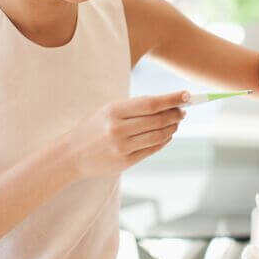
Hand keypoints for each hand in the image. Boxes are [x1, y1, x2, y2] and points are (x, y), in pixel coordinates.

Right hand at [61, 91, 188, 179]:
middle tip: (184, 110)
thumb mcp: (109, 110)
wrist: (70, 155)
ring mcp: (122, 148)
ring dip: (173, 128)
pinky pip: (152, 149)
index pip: (151, 103)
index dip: (172, 99)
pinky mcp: (125, 162)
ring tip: (177, 121)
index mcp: (114, 111)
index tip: (187, 95)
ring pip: (158, 136)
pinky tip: (168, 134)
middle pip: (158, 120)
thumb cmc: (94, 127)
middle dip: (176, 114)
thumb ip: (136, 106)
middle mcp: (118, 129)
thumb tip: (168, 103)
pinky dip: (164, 140)